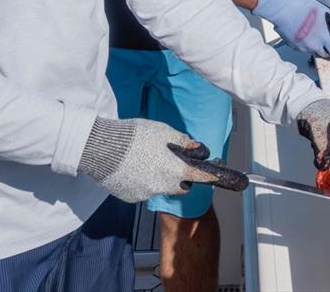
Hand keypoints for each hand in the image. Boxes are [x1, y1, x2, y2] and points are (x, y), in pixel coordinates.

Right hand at [77, 118, 247, 202]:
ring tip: (145, 157)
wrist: (101, 147)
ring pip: (160, 187)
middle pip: (181, 184)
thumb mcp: (164, 131)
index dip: (214, 176)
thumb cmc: (135, 136)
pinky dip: (142, 180)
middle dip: (181, 175)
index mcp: (175, 169)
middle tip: (172, 159)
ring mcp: (146, 194)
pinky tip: (133, 166)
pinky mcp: (130, 198)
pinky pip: (143, 190)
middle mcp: (163, 186)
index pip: (201, 176)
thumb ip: (183, 142)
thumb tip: (197, 148)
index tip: (228, 180)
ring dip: (159, 176)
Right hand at [254, 0, 329, 58]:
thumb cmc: (303, 7)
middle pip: (327, 55)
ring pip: (316, 52)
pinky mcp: (296, 47)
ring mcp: (305, 47)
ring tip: (315, 35)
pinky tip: (306, 34)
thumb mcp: (325, 11)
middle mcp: (315, 45)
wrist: (285, 10)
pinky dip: (308, 45)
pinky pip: (306, 49)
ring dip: (318, 47)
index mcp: (324, 36)